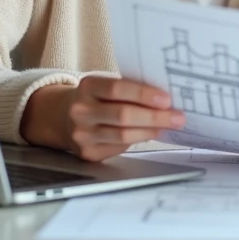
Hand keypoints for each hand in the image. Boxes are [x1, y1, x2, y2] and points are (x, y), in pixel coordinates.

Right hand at [21, 75, 184, 161]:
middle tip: (177, 117)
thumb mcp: (103, 86)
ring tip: (168, 127)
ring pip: (123, 135)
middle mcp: (81, 111)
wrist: (61, 117)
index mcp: (87, 87)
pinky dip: (138, 140)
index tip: (166, 99)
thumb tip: (164, 100)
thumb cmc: (94, 98)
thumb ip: (127, 90)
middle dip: (155, 117)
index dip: (144, 95)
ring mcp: (82, 134)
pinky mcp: (87, 153)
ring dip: (151, 131)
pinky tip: (150, 135)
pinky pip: (119, 147)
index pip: (118, 89)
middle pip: (123, 115)